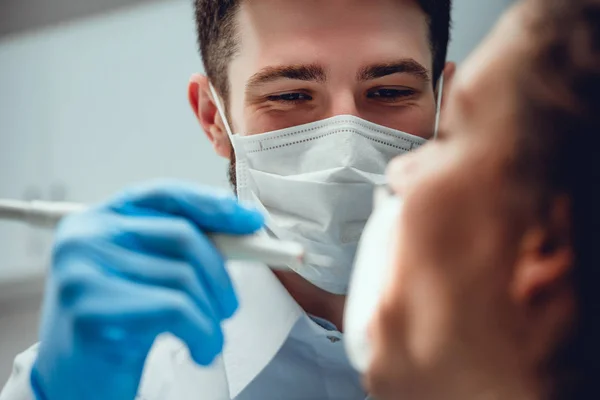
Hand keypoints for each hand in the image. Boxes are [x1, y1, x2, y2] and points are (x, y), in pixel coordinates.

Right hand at [31, 182, 263, 399]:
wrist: (73, 383)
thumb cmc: (119, 324)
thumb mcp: (145, 275)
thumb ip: (179, 247)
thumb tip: (244, 224)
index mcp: (98, 219)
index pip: (164, 194)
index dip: (212, 204)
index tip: (249, 221)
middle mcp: (85, 238)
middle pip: (183, 235)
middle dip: (220, 274)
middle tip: (230, 306)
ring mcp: (83, 272)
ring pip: (185, 278)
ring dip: (213, 315)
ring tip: (211, 338)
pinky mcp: (91, 310)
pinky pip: (177, 310)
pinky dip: (204, 334)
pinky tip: (201, 351)